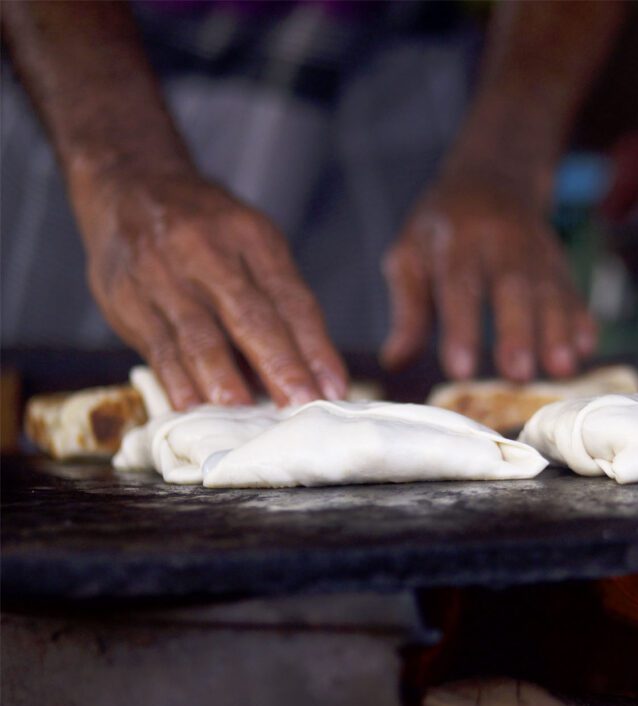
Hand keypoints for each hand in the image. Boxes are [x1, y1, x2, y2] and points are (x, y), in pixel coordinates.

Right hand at [77, 169, 347, 409]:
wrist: (129, 184)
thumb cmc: (206, 228)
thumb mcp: (251, 241)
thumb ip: (277, 301)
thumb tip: (307, 372)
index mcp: (251, 236)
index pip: (291, 298)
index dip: (315, 347)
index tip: (334, 388)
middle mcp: (207, 252)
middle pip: (250, 316)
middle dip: (280, 365)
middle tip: (302, 404)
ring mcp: (162, 275)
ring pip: (199, 336)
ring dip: (224, 380)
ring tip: (247, 412)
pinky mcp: (127, 300)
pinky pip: (157, 347)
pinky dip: (178, 381)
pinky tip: (194, 408)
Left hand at [381, 171, 596, 381]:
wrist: (494, 178)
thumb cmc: (443, 230)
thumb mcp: (412, 256)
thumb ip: (407, 311)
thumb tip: (394, 361)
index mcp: (456, 241)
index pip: (458, 285)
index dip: (460, 328)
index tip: (461, 370)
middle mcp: (500, 243)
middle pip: (512, 288)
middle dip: (517, 332)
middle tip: (518, 374)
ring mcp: (535, 251)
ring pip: (549, 291)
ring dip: (557, 332)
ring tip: (561, 370)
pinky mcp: (559, 262)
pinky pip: (573, 290)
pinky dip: (581, 319)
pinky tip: (586, 349)